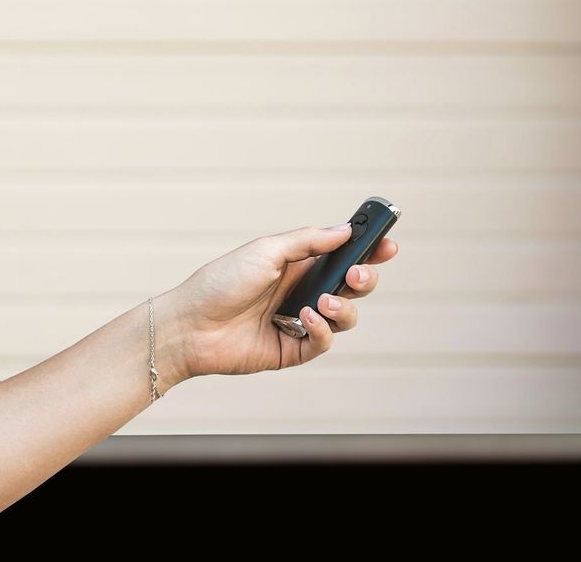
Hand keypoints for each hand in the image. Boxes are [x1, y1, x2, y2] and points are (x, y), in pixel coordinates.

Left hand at [157, 224, 399, 382]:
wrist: (191, 324)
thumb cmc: (221, 281)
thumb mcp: (266, 250)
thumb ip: (308, 241)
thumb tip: (345, 230)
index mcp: (297, 264)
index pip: (341, 256)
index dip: (367, 251)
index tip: (389, 244)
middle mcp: (302, 292)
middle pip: (351, 287)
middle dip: (364, 279)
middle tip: (357, 274)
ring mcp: (299, 322)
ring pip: (345, 317)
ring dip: (344, 307)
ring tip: (323, 301)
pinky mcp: (292, 350)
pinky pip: (324, 342)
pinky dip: (322, 330)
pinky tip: (304, 319)